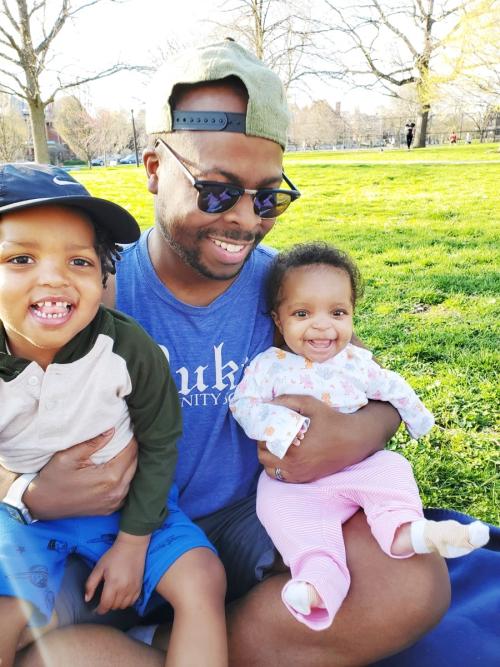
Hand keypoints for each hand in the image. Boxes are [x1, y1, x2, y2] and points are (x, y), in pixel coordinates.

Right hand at [24, 433, 137, 519]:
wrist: (41, 504)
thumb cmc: (53, 479)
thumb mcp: (68, 456)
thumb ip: (93, 443)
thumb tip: (112, 430)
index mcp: (109, 478)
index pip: (131, 452)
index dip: (130, 438)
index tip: (126, 429)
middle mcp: (117, 492)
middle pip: (135, 463)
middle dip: (131, 449)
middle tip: (124, 437)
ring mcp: (115, 503)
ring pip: (132, 477)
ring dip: (129, 463)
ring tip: (120, 451)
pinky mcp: (111, 509)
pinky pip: (126, 489)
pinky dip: (124, 477)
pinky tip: (116, 468)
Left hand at [85, 532, 148, 614]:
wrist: (132, 547)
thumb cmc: (114, 556)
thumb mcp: (99, 567)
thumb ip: (91, 584)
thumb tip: (87, 599)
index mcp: (113, 584)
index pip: (106, 605)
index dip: (99, 610)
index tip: (96, 609)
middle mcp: (124, 588)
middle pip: (114, 606)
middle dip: (107, 605)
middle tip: (105, 598)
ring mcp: (133, 588)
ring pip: (124, 606)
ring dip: (117, 604)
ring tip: (113, 597)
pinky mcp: (139, 586)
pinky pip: (133, 602)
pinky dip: (126, 602)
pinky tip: (122, 595)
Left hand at [257, 395, 399, 483]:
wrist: (354, 440)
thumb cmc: (332, 420)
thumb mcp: (311, 404)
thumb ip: (288, 400)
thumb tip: (269, 402)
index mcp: (292, 448)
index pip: (263, 442)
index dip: (261, 432)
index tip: (267, 425)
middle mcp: (294, 465)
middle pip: (263, 456)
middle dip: (263, 444)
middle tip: (270, 433)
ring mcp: (299, 474)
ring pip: (270, 469)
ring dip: (269, 457)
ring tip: (276, 445)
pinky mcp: (305, 478)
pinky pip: (281, 477)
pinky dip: (278, 468)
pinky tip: (285, 455)